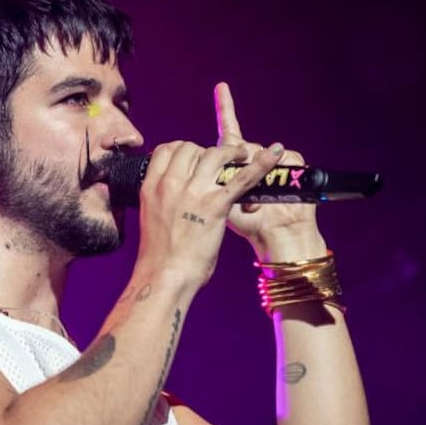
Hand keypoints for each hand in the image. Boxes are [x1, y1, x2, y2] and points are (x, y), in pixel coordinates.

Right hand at [133, 139, 282, 292]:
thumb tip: (172, 196)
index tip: (193, 155)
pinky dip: (261, 164)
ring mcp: (193, 192)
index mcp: (151, 186)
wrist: (164, 277)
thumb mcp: (152, 217)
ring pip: (215, 154)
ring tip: (241, 155)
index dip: (183, 149)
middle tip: (220, 159)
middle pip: (191, 148)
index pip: (166, 149)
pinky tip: (274, 154)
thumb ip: (162, 200)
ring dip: (231, 151)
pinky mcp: (216, 205)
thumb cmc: (158, 256)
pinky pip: (242, 178)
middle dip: (207, 151)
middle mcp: (170, 184)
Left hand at [214, 83, 323, 259]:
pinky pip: (285, 160)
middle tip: (238, 192)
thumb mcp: (220, 206)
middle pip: (243, 146)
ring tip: (254, 204)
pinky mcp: (294, 165)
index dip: (226, 107)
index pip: (228, 131)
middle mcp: (254, 158)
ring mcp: (275, 161)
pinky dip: (278, 181)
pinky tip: (272, 199)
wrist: (276, 237)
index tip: (221, 86)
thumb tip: (214, 172)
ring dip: (259, 179)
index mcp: (233, 164)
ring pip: (263, 153)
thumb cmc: (247, 224)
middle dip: (240, 164)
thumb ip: (214, 183)